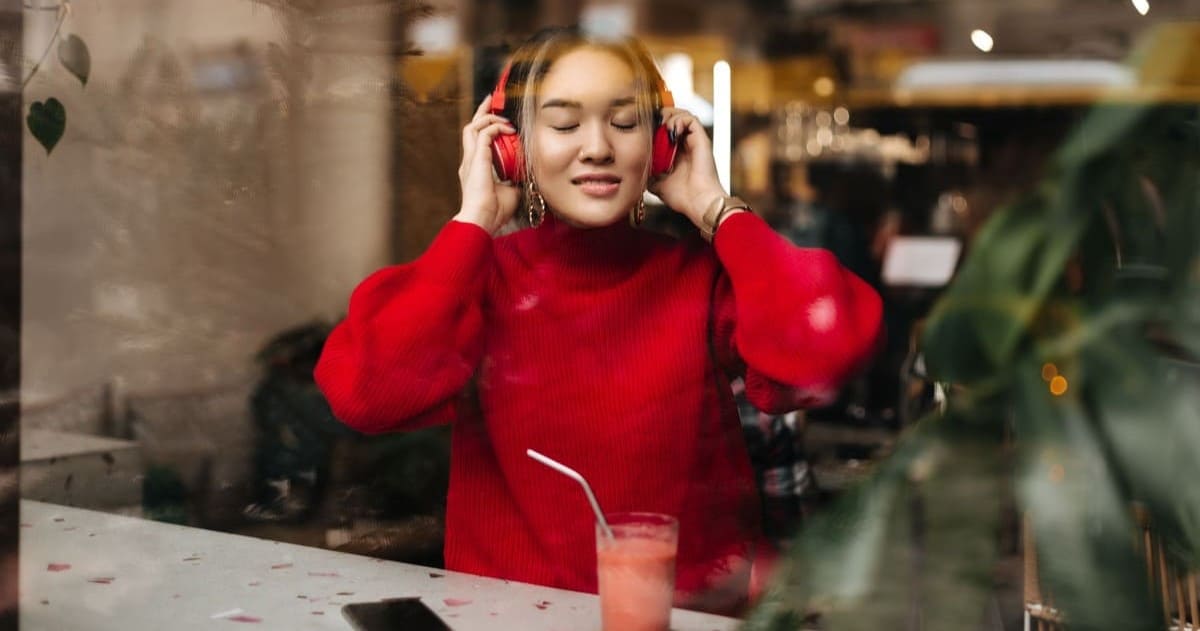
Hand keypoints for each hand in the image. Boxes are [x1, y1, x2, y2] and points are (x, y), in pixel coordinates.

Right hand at [453, 97, 521, 234]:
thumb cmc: (494, 211)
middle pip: (471, 127)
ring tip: (504, 117)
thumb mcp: (510, 192)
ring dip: (489, 118)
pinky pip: (483, 134)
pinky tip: (508, 130)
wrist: (482, 219)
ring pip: (473, 127)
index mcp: (475, 168)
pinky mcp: (476, 159)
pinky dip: (495, 128)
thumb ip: (515, 181)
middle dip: (482, 112)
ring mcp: (471, 159)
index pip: (477, 140)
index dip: (485, 125)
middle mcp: (470, 161)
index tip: (496, 115)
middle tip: (492, 100)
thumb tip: (526, 175)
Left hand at [647, 108, 726, 228]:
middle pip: (671, 118)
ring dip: (667, 116)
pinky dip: (678, 120)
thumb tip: (632, 163)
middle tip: (648, 125)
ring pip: (681, 114)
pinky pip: (690, 119)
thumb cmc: (680, 196)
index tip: (640, 129)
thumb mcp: (655, 182)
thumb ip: (646, 170)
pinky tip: (670, 132)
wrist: (697, 203)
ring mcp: (693, 141)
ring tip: (659, 127)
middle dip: (657, 117)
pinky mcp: (701, 139)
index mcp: (675, 152)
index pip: (662, 129)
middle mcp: (685, 144)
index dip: (651, 125)